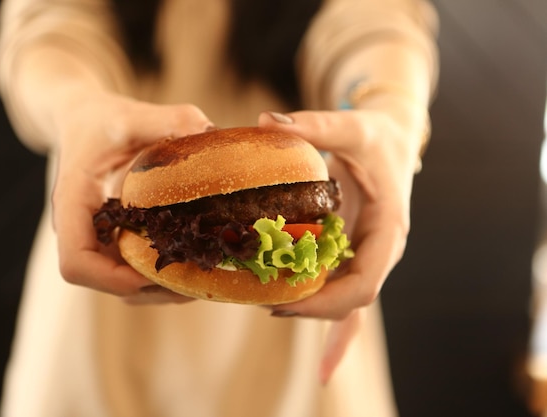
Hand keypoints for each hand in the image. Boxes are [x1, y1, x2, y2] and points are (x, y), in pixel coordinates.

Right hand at [51, 90, 212, 302]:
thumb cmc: (102, 119)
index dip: (113, 279)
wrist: (82, 121)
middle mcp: (79, 229)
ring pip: (118, 284)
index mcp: (73, 202)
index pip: (76, 262)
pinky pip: (128, 270)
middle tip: (197, 280)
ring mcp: (94, 238)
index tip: (156, 272)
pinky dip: (158, 276)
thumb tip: (212, 132)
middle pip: (103, 283)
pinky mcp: (110, 239)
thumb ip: (171, 119)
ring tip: (200, 276)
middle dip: (150, 289)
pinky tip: (192, 262)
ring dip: (158, 288)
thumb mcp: (134, 114)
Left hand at [258, 108, 420, 379]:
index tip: (285, 304)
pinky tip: (314, 351)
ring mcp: (367, 255)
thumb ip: (314, 125)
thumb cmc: (377, 135)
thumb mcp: (351, 126)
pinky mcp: (353, 252)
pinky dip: (327, 319)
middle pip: (349, 300)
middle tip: (262, 303)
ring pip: (343, 300)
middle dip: (309, 310)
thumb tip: (265, 122)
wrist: (392, 139)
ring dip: (308, 309)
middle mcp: (380, 250)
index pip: (364, 284)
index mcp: (389, 230)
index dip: (326, 302)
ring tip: (263, 304)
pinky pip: (342, 294)